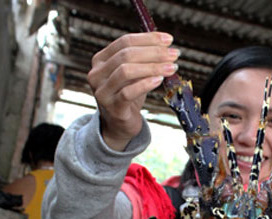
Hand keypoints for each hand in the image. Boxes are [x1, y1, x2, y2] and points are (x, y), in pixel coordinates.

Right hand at [87, 32, 179, 150]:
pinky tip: (160, 80)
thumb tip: (166, 46)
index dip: (148, 39)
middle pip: (126, 54)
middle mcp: (97, 73)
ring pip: (126, 71)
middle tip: (174, 54)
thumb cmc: (128, 98)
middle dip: (154, 52)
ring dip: (153, 67)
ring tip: (171, 67)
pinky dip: (145, 84)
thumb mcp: (133, 75)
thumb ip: (143, 60)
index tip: (169, 40)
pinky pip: (128, 92)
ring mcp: (102, 91)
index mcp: (101, 60)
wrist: (119, 126)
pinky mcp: (112, 107)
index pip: (125, 41)